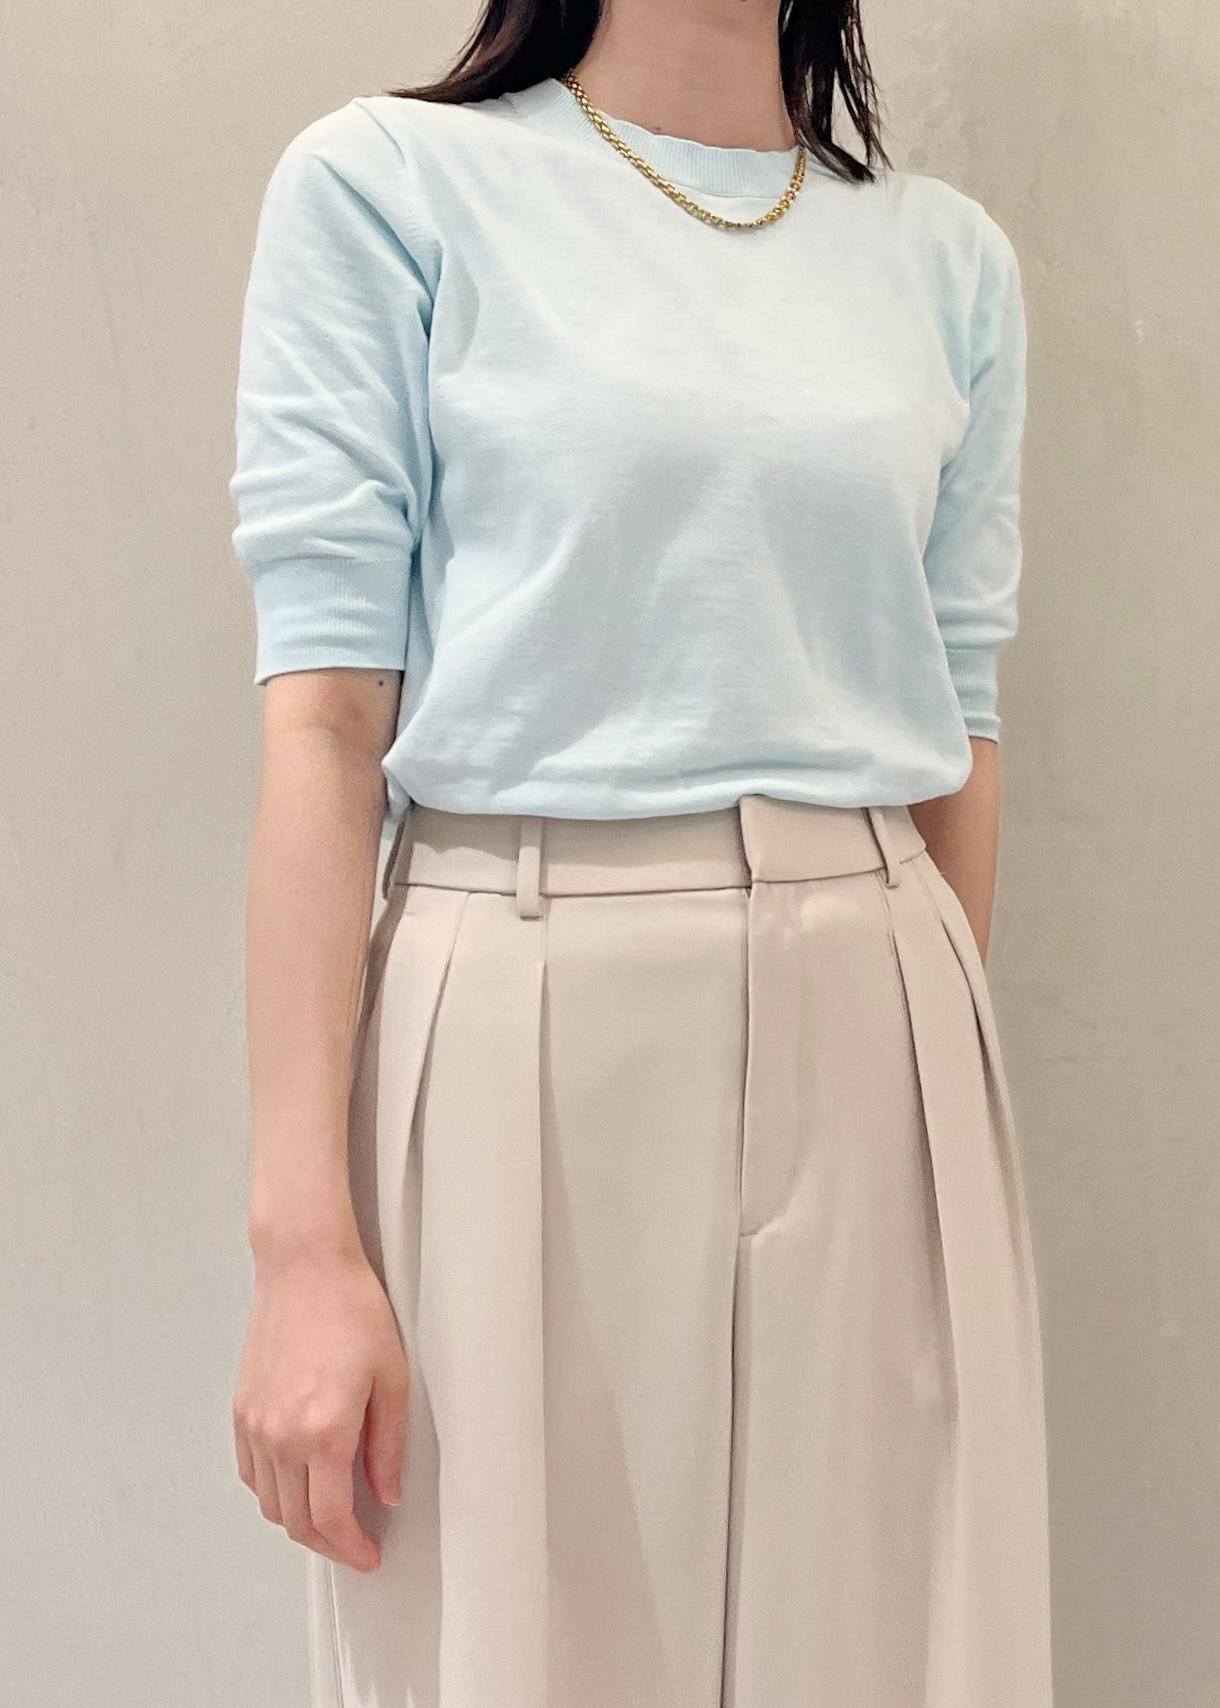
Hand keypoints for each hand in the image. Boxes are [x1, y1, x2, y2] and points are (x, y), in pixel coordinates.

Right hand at [232, 1240, 407, 1571]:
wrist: (304, 1266)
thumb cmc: (352, 1309)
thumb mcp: (391, 1377)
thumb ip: (387, 1446)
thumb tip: (385, 1493)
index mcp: (323, 1432)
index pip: (331, 1518)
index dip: (351, 1548)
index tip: (368, 1555)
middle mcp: (280, 1436)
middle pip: (296, 1521)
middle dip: (328, 1544)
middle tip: (355, 1545)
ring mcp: (255, 1424)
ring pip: (269, 1503)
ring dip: (299, 1521)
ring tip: (331, 1518)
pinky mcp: (241, 1410)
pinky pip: (251, 1473)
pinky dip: (273, 1492)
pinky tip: (298, 1483)